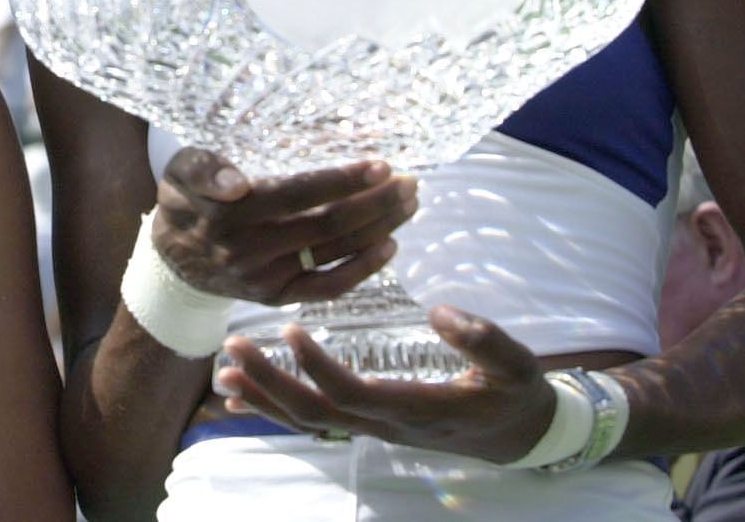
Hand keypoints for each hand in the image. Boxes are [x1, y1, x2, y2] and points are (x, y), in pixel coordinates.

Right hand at [154, 148, 417, 306]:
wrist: (172, 258)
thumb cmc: (185, 199)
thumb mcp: (180, 170)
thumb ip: (204, 168)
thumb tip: (235, 182)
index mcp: (229, 211)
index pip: (298, 193)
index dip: (342, 181)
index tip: (382, 165)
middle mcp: (250, 248)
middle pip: (327, 224)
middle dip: (375, 202)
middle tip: (410, 182)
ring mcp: (266, 277)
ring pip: (333, 252)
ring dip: (379, 228)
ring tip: (409, 204)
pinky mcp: (277, 297)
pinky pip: (327, 287)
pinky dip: (361, 270)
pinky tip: (389, 246)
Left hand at [217, 307, 557, 463]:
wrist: (519, 434)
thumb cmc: (515, 392)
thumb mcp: (515, 363)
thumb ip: (481, 339)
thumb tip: (440, 311)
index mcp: (417, 408)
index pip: (354, 393)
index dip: (318, 367)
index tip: (290, 329)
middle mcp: (387, 425)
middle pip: (317, 412)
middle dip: (271, 383)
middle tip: (234, 347)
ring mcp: (375, 428)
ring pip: (309, 420)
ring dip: (264, 397)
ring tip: (225, 369)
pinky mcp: (369, 422)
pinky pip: (315, 420)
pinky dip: (274, 409)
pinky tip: (241, 396)